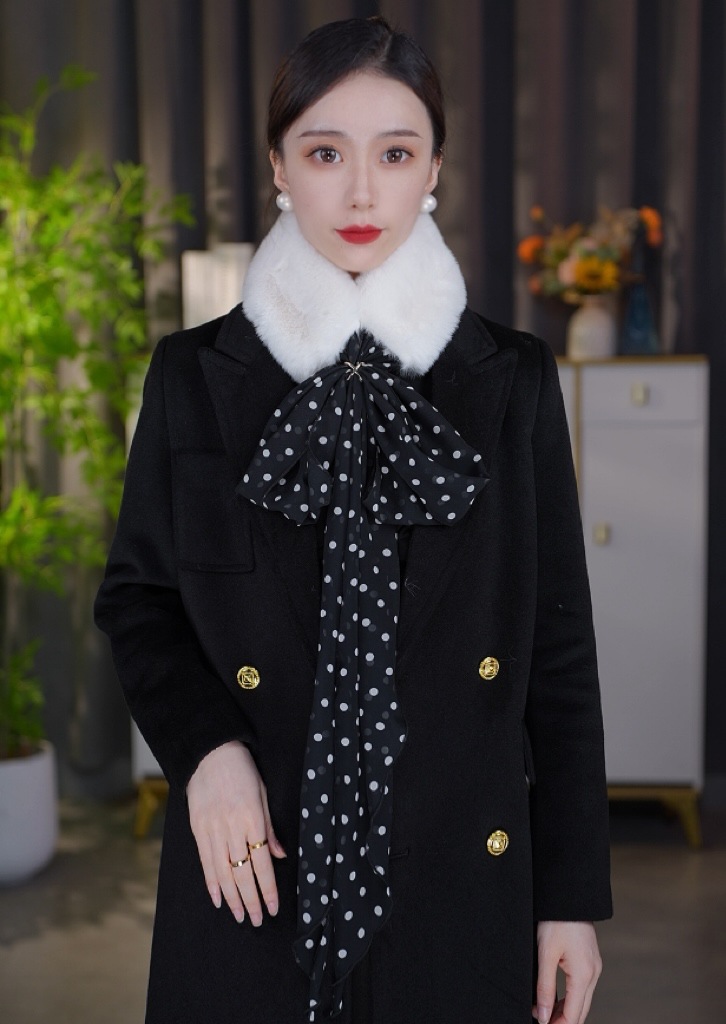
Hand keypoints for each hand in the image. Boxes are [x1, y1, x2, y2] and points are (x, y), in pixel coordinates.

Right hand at [187, 740, 286, 925]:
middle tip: (258, 920)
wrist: (211, 754)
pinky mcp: (197, 829)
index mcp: (252, 818)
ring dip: (232, 897)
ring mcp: (212, 829)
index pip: (262, 862)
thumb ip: (269, 827)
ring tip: (240, 916)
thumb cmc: (243, 772)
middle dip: (251, 899)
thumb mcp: (263, 794)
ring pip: (223, 872)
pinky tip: (217, 899)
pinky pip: (205, 861)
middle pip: (242, 872)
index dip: (267, 888)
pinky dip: (211, 883)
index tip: (273, 906)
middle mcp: (231, 827)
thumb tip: (279, 855)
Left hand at [533, 921, 601, 1023]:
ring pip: (582, 999)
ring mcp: (594, 966)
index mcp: (584, 974)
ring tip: (543, 1013)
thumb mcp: (545, 954)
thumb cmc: (556, 920)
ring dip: (565, 1010)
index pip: (573, 1014)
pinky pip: (582, 986)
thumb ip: (545, 988)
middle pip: (580, 1010)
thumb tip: (544, 1016)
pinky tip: (555, 999)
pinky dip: (570, 997)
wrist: (568, 895)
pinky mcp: (590, 960)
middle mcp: (593, 973)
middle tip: (542, 1022)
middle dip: (562, 1021)